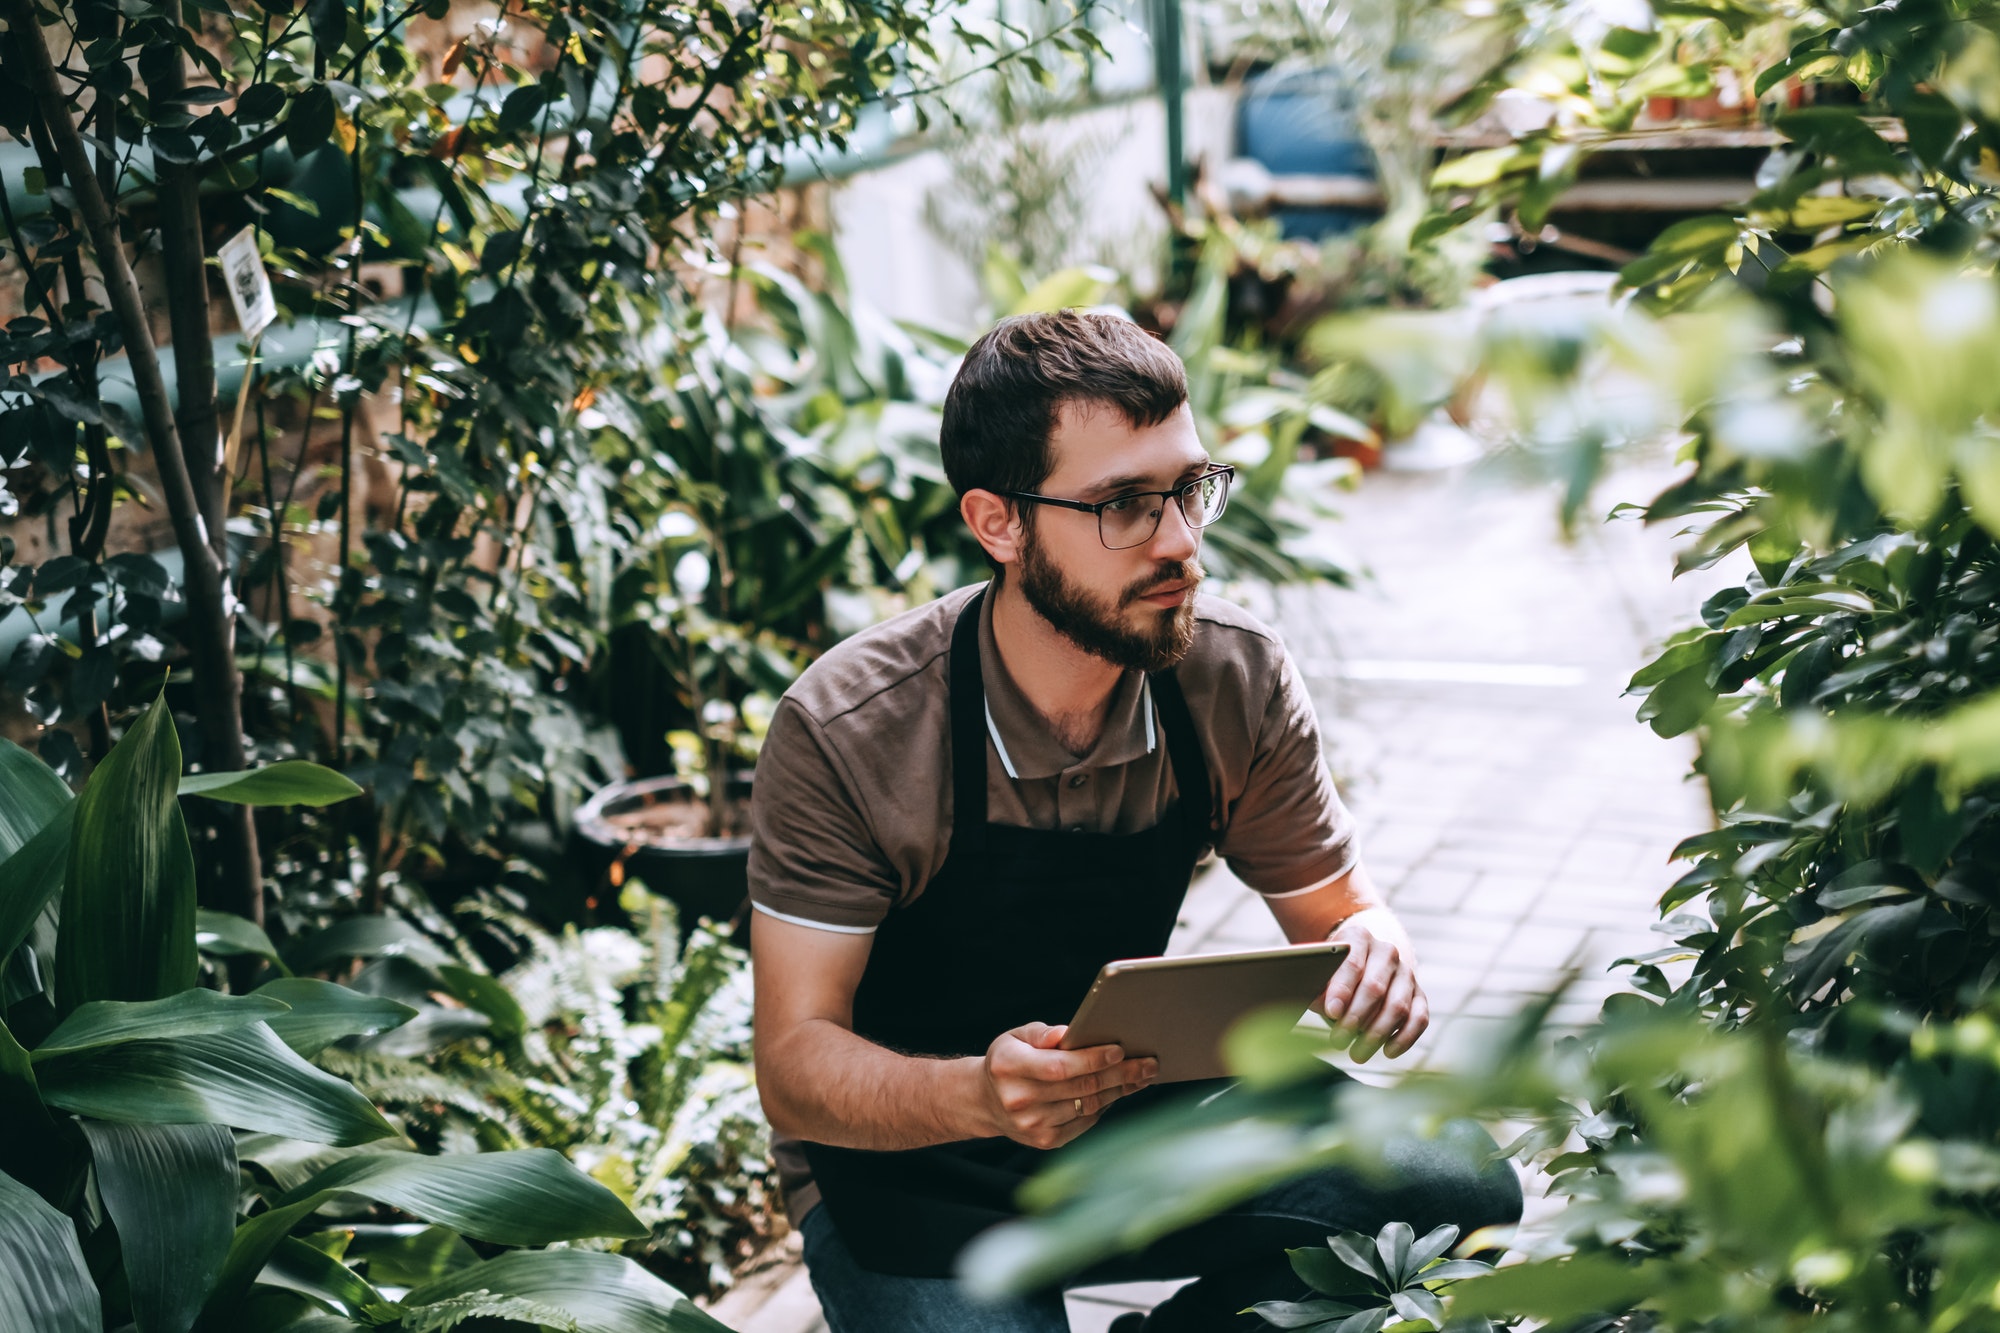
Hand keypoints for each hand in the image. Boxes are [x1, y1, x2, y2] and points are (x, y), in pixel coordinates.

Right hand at [978, 1023, 1157, 1149]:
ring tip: (1142, 1076)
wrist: (987, 1102)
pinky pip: (1085, 1121)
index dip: (1092, 1059)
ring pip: (1088, 1106)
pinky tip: (1119, 1091)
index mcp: (1009, 1067)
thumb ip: (1042, 1034)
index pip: (1059, 1067)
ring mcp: (1032, 1126)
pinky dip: (1105, 1105)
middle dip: (1119, 1074)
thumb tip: (1069, 1034)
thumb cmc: (1009, 1060)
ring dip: (1119, 1090)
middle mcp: (1019, 1100)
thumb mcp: (1016, 1037)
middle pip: (1080, 1087)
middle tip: (1148, 1063)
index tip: (1120, 1050)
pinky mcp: (1046, 1141)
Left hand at [1322, 907, 1427, 1061]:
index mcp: (1360, 937)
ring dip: (1376, 1034)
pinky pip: (1419, 1019)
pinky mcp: (1419, 995)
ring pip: (1397, 1006)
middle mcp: (1387, 952)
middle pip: (1375, 987)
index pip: (1353, 964)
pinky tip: (1387, 1052)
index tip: (1332, 1012)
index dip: (1342, 989)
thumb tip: (1315, 1005)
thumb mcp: (1321, 973)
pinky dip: (1405, 1038)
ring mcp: (1406, 973)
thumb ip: (1317, 987)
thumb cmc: (1334, 974)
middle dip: (1355, 1018)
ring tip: (1357, 1053)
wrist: (1361, 967)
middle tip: (1338, 1041)